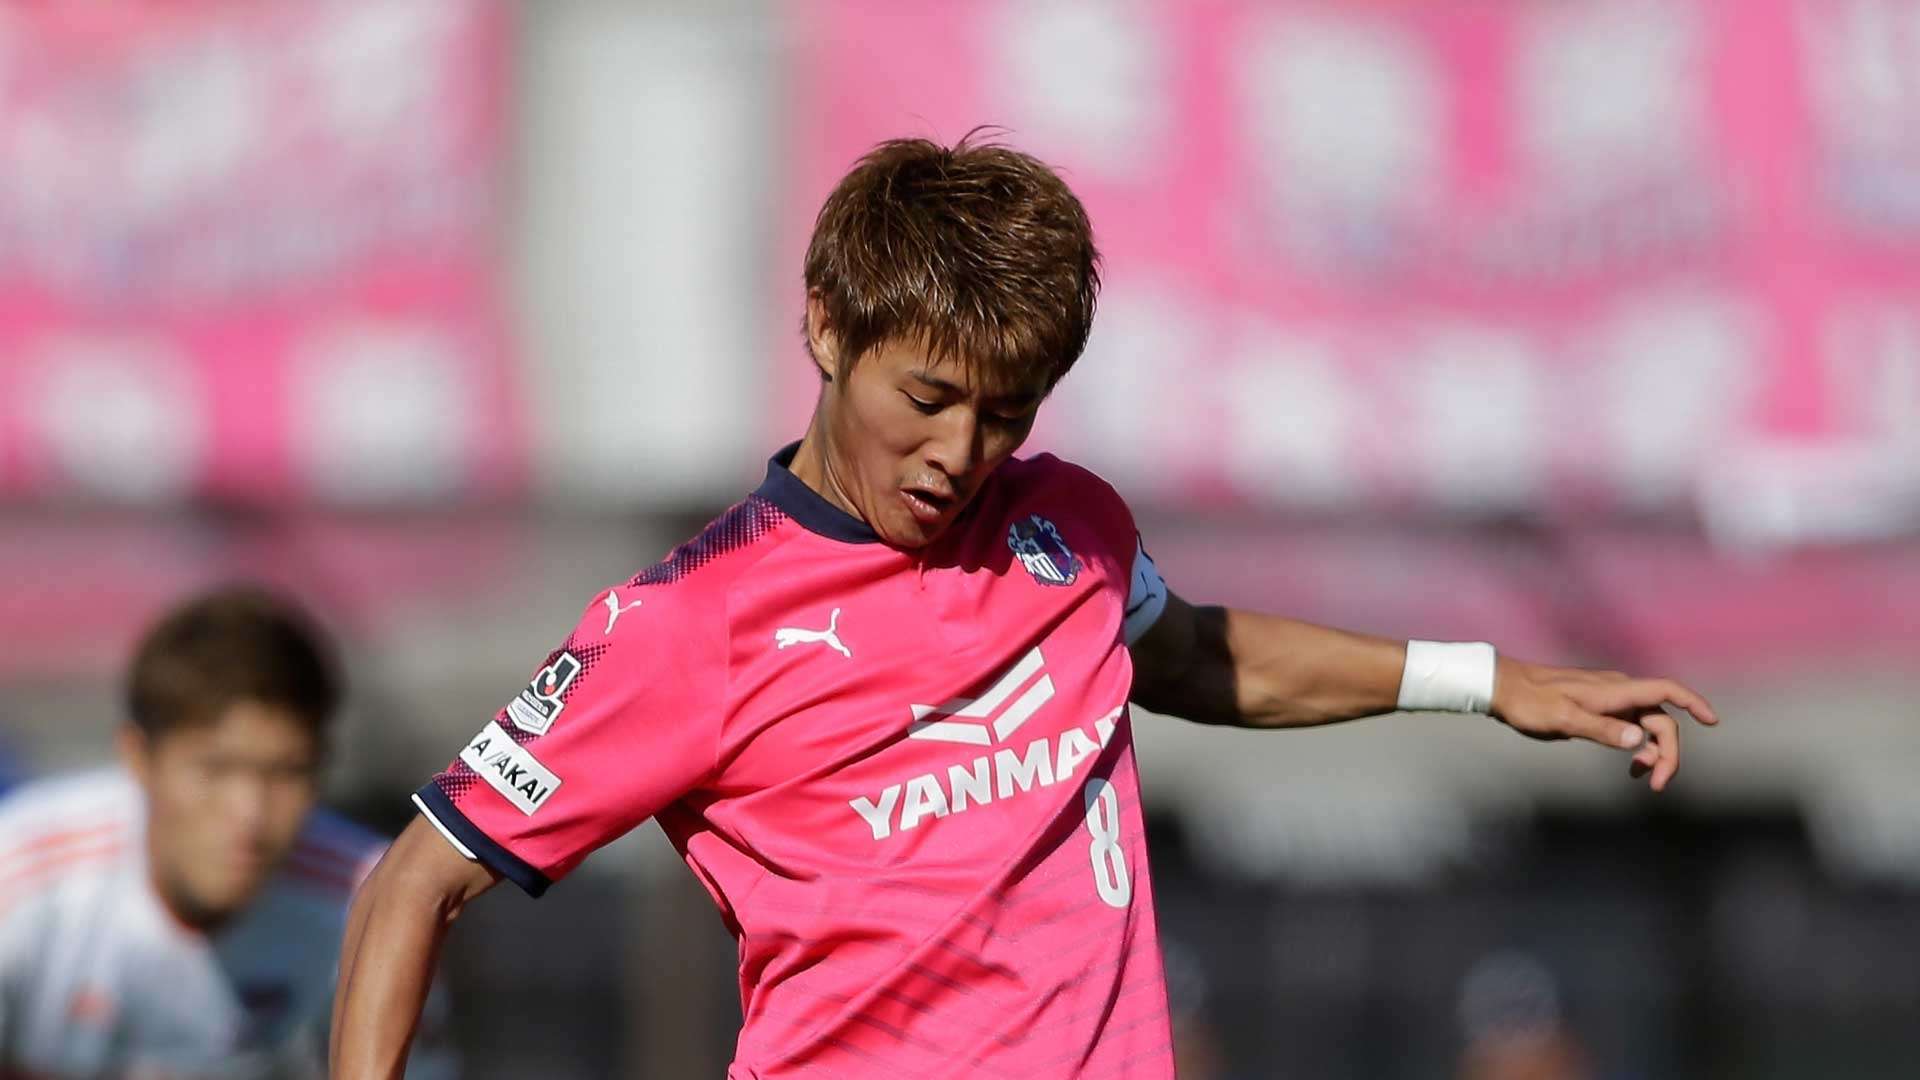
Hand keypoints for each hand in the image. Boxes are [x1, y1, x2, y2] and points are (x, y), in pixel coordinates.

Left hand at [1489, 657, 1718, 791]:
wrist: (1504, 689)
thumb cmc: (1531, 703)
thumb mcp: (1564, 720)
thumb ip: (1602, 730)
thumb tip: (1640, 741)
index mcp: (1615, 690)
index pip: (1666, 690)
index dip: (1693, 702)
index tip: (1713, 721)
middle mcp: (1619, 692)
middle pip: (1661, 719)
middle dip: (1669, 751)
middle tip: (1659, 784)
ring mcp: (1610, 700)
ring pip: (1647, 726)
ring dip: (1654, 751)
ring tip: (1645, 779)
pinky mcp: (1599, 709)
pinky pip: (1630, 728)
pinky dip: (1637, 747)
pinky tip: (1631, 766)